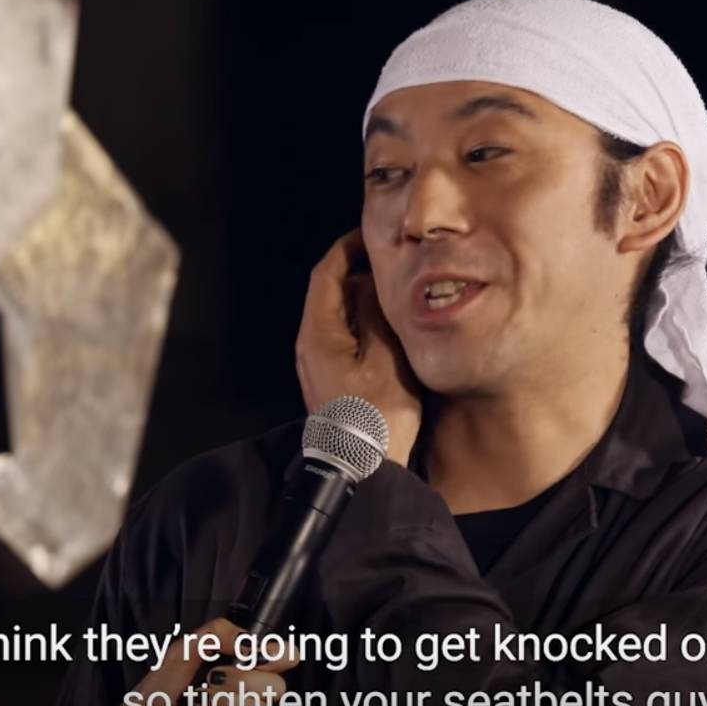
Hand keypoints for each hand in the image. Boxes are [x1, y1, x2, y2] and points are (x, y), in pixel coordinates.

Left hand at [105, 618, 297, 705]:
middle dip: (243, 681)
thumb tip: (245, 639)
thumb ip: (212, 635)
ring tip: (200, 705)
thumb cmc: (151, 701)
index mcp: (236, 669)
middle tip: (212, 680)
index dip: (278, 654)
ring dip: (226, 705)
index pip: (281, 658)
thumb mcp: (176, 656)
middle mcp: (244, 697)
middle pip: (278, 687)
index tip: (256, 655)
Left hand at [295, 229, 421, 466]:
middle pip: (329, 292)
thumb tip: (370, 284)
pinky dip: (363, 322)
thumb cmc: (375, 418)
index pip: (325, 274)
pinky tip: (389, 326)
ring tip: (396, 289)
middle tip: (393, 261)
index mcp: (317, 334)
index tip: (371, 234)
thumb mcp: (385, 359)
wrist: (359, 471)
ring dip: (362, 298)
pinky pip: (343, 337)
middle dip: (358, 271)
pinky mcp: (329, 379)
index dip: (347, 249)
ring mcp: (317, 364)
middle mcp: (309, 345)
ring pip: (338, 316)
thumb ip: (375, 314)